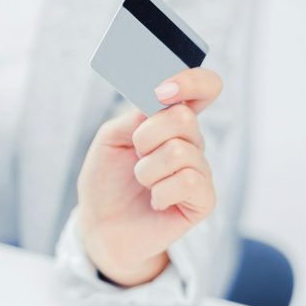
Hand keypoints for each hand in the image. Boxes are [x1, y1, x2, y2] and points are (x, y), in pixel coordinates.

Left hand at [76, 68, 222, 286]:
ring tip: (141, 182)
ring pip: (180, 151)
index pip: (203, 87)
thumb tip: (160, 101)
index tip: (160, 90)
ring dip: (146, 169)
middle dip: (146, 136)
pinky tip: (155, 201)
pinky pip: (188, 182)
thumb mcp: (111, 138)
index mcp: (170, 120)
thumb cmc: (106, 180)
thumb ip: (136, 116)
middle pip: (183, 118)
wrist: (101, 225)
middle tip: (135, 154)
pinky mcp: (204, 200)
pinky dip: (160, 192)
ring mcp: (200, 170)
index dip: (190, 80)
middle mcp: (191, 142)